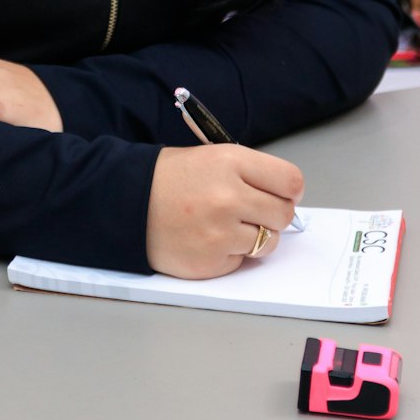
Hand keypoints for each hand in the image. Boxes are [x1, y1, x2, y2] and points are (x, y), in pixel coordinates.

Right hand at [145, 143, 303, 279]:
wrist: (129, 201)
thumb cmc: (171, 178)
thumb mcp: (213, 157)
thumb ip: (251, 175)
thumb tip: (287, 200)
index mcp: (232, 161)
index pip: (291, 181)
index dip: (289, 191)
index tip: (281, 194)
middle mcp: (229, 196)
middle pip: (284, 214)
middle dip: (272, 215)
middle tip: (251, 212)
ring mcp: (220, 232)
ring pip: (269, 242)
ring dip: (255, 237)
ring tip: (226, 226)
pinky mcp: (211, 261)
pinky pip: (242, 261)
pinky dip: (231, 254)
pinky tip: (208, 239)